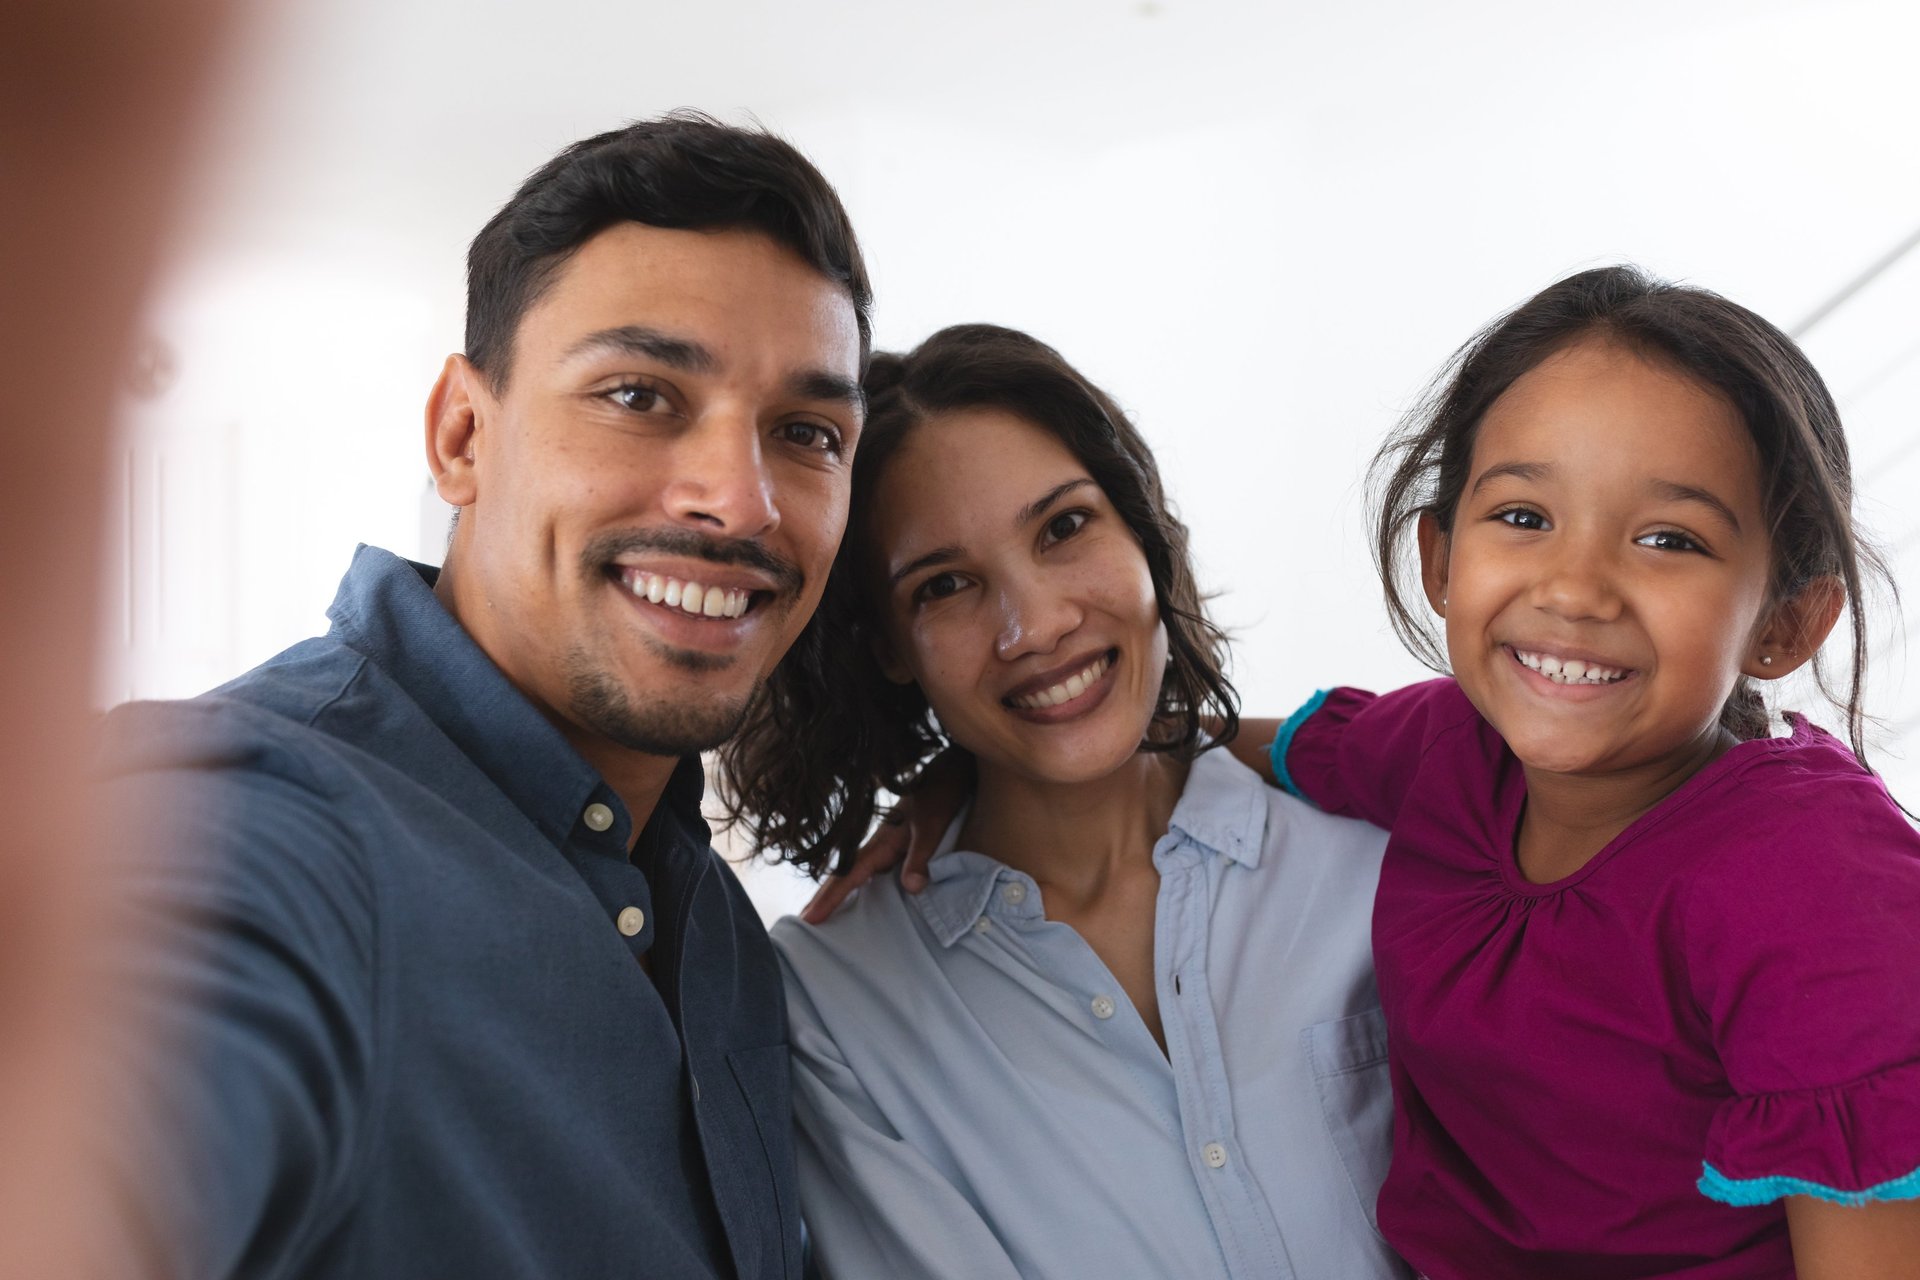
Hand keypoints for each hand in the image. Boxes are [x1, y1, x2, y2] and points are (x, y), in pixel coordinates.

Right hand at [800, 751, 970, 923]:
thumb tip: (910, 889)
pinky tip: (859, 893)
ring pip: (854, 873)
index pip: (847, 876)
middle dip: (822, 899)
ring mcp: (885, 845)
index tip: (807, 919)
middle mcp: (877, 845)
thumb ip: (921, 856)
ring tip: (820, 913)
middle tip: (802, 923)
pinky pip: (870, 870)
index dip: (828, 899)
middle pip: (842, 876)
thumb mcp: (932, 826)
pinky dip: (857, 884)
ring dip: (837, 892)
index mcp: (880, 843)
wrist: (949, 771)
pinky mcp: (897, 844)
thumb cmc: (939, 795)